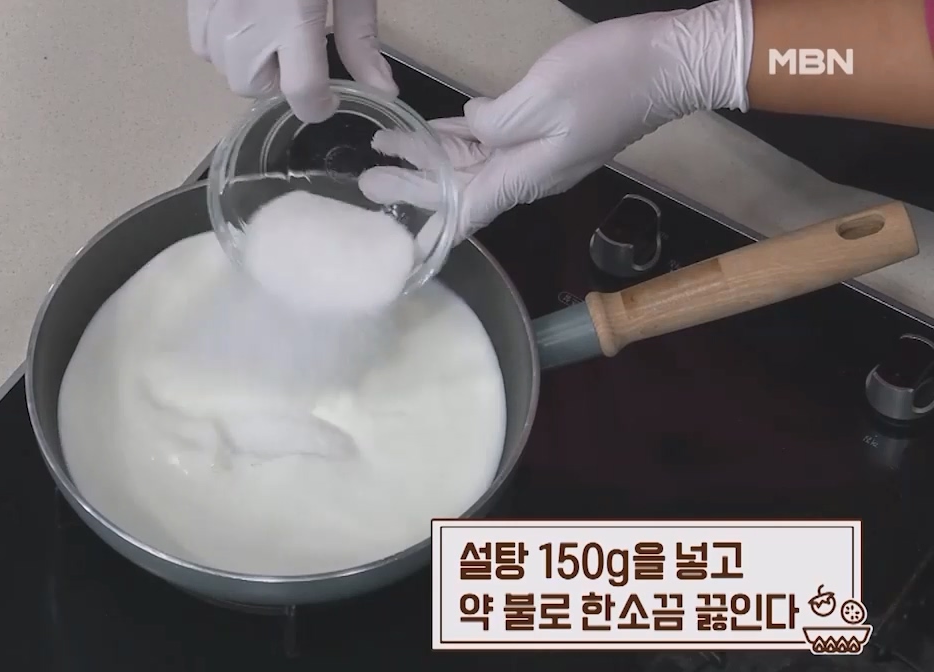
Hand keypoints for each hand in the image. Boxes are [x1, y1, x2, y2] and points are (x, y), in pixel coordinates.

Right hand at [188, 0, 397, 122]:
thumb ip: (361, 38)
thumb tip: (382, 89)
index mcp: (293, 17)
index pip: (301, 94)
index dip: (318, 106)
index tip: (328, 97)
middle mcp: (245, 19)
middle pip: (255, 87)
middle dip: (280, 80)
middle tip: (299, 49)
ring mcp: (212, 5)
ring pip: (224, 68)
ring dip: (249, 62)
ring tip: (270, 30)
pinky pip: (201, 41)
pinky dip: (222, 41)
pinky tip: (244, 16)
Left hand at [359, 0, 752, 238]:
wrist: (673, 61)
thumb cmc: (611, 77)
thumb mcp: (541, 97)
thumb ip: (494, 123)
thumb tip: (470, 129)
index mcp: (525, 175)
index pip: (465, 214)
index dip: (427, 230)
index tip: (393, 243)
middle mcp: (527, 172)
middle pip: (459, 189)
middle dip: (412, 185)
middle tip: (366, 181)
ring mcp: (537, 151)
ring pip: (471, 162)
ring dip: (429, 156)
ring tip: (385, 147)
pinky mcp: (544, 127)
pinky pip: (492, 139)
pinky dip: (458, 136)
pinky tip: (433, 130)